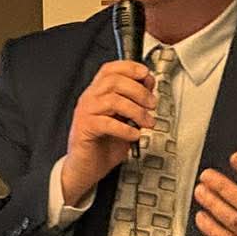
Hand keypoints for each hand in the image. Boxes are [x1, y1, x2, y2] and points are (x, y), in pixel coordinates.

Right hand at [59, 60, 154, 205]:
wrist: (86, 168)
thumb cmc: (103, 144)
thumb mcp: (124, 119)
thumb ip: (134, 102)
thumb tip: (148, 86)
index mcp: (97, 93)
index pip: (109, 70)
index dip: (128, 67)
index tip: (145, 74)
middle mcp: (89, 99)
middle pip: (113, 81)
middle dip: (138, 91)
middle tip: (151, 104)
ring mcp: (85, 114)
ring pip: (112, 100)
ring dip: (135, 110)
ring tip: (146, 122)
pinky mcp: (85, 130)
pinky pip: (107, 123)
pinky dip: (125, 128)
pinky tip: (134, 134)